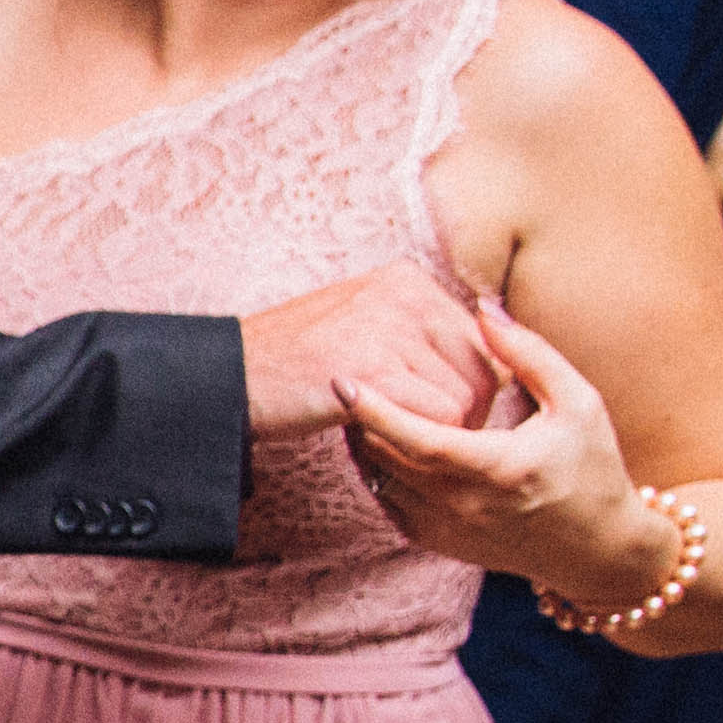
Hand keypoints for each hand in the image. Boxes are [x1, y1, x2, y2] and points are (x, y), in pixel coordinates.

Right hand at [238, 263, 491, 438]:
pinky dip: (416, 443)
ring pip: (465, 400)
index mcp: (407, 279)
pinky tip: (377, 441)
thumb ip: (419, 335)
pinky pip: (437, 420)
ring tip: (391, 437)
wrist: (227, 378)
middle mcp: (405, 294)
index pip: (483, 343)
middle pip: (483, 372)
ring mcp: (389, 329)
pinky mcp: (373, 370)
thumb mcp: (363, 324)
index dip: (469, 389)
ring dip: (437, 433)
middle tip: (418, 435)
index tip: (433, 412)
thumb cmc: (294, 363)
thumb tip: (495, 368)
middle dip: (463, 415)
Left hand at [345, 296, 663, 597]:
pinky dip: (376, 471)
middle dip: (360, 419)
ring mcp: (449, 529)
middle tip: (348, 378)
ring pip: (381, 482)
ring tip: (358, 406)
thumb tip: (484, 307)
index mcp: (502, 469)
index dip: (377, 412)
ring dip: (364, 444)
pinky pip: (388, 503)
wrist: (597, 548)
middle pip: (389, 459)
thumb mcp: (578, 402)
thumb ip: (530, 354)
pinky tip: (380, 441)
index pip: (423, 440)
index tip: (343, 382)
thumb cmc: (593, 466)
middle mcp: (468, 505)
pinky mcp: (439, 542)